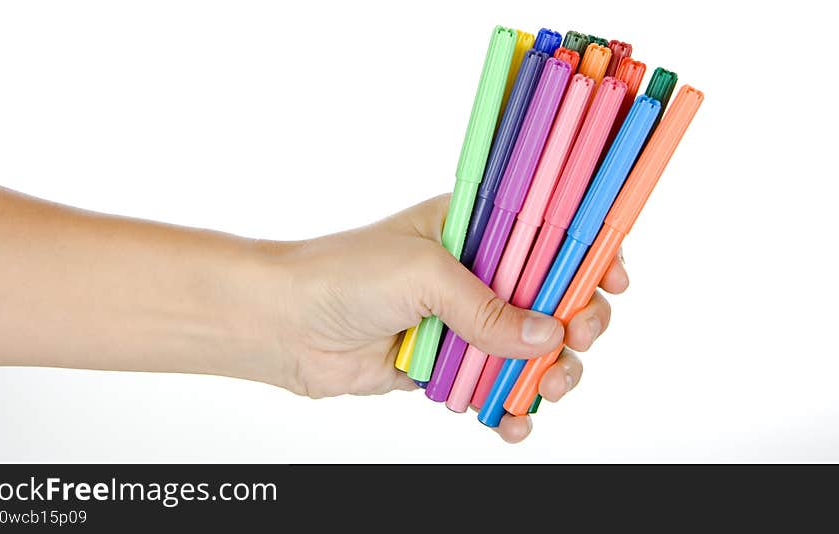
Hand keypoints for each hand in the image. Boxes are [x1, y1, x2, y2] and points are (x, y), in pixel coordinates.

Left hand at [266, 195, 628, 442]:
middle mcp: (476, 274)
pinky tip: (513, 421)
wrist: (286, 324)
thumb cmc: (345, 275)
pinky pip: (493, 388)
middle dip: (575, 322)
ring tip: (546, 388)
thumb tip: (546, 339)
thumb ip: (487, 307)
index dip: (587, 256)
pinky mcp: (447, 365)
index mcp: (476, 229)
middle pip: (550, 299)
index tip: (613, 280)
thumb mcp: (424, 275)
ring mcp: (463, 322)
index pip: (549, 235)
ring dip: (549, 372)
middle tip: (577, 338)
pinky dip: (509, 408)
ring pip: (529, 350)